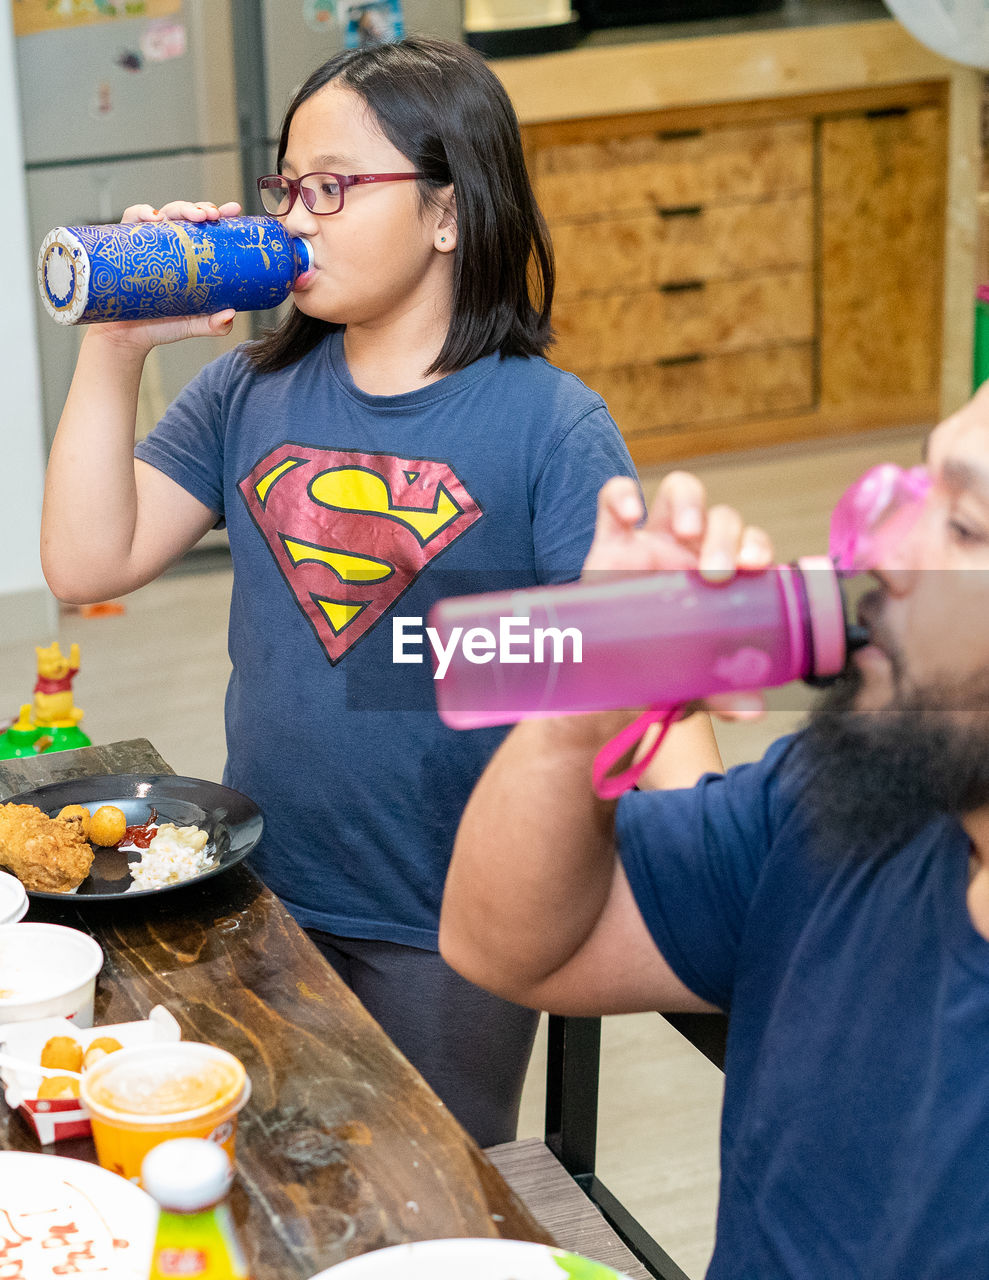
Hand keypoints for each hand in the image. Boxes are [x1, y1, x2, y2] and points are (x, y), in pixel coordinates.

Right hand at [89, 198, 243, 352]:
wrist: (127, 337)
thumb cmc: (161, 326)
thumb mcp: (194, 325)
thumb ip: (215, 325)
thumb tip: (230, 316)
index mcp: (190, 258)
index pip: (207, 230)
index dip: (221, 215)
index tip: (234, 210)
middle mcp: (169, 246)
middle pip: (187, 216)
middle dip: (201, 209)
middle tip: (212, 215)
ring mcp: (148, 244)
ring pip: (164, 212)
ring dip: (179, 208)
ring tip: (192, 215)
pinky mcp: (125, 244)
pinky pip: (131, 220)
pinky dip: (141, 212)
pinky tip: (153, 217)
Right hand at [584, 474, 773, 719]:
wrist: (608, 678)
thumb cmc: (661, 668)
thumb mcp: (694, 682)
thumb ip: (723, 691)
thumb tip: (753, 710)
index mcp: (722, 577)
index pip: (749, 543)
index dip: (756, 545)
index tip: (752, 567)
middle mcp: (692, 552)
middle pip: (721, 516)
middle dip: (726, 536)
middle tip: (716, 572)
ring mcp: (651, 540)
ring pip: (681, 491)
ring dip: (690, 504)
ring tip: (686, 531)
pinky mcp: (609, 540)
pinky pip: (614, 497)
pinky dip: (622, 495)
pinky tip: (630, 513)